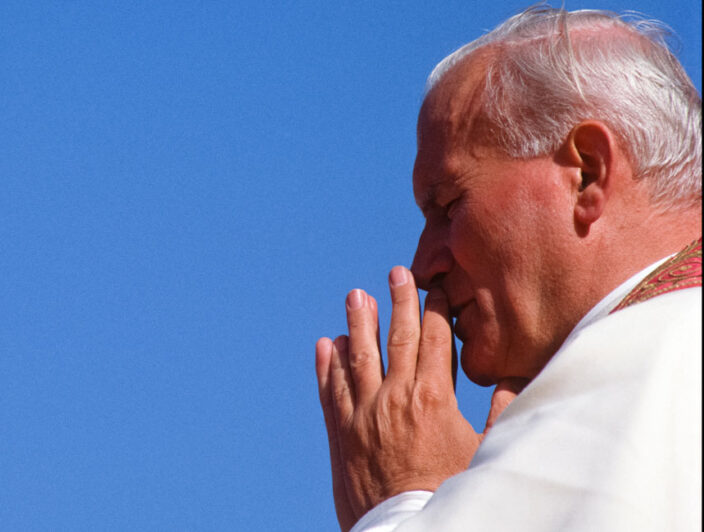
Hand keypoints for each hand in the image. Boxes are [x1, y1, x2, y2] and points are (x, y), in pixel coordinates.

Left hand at [315, 267, 481, 529]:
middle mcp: (395, 398)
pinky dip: (327, 366)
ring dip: (357, 324)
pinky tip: (326, 345)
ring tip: (355, 297)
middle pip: (396, 339)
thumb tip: (512, 378)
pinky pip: (330, 390)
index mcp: (433, 398)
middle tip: (395, 273)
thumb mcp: (487, 453)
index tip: (433, 286)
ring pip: (357, 357)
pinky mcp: (341, 434)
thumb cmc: (451, 495)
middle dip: (397, 302)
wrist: (407, 531)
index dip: (434, 309)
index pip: (434, 340)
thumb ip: (501, 413)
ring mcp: (363, 414)